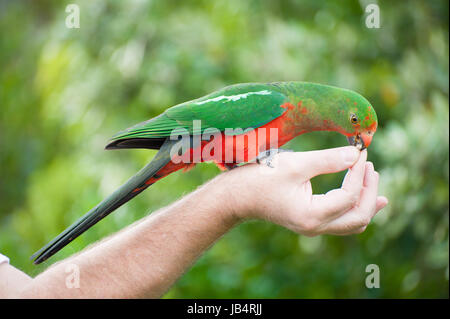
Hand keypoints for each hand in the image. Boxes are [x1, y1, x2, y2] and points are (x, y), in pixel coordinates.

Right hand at [222, 146, 387, 235]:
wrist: (236, 195)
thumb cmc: (260, 178)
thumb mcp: (295, 165)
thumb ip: (328, 160)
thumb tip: (357, 153)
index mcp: (311, 216)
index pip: (349, 196)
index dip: (358, 172)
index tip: (360, 151)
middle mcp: (315, 227)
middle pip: (359, 217)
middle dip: (369, 191)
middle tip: (370, 165)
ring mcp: (313, 227)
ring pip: (353, 222)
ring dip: (366, 201)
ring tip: (373, 178)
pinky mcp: (310, 220)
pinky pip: (343, 220)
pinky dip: (356, 207)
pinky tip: (366, 196)